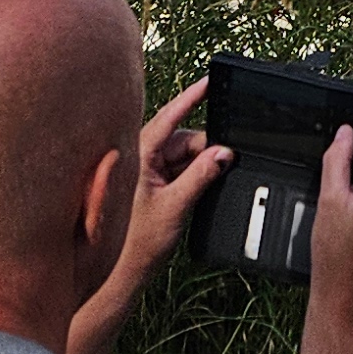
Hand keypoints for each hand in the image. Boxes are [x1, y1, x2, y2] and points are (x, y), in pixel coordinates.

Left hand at [121, 78, 236, 272]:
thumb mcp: (175, 206)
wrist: (125, 271)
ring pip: (184, 155)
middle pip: (183, 139)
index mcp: (139, 155)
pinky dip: (194, 176)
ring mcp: (147, 170)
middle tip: (226, 162)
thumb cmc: (138, 242)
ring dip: (200, 166)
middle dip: (206, 149)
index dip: (192, 97)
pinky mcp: (154, 183)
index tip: (211, 82)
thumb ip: (201, 177)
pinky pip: (181, 169)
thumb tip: (223, 153)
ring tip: (201, 190)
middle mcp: (141, 157)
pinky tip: (200, 190)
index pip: (169, 117)